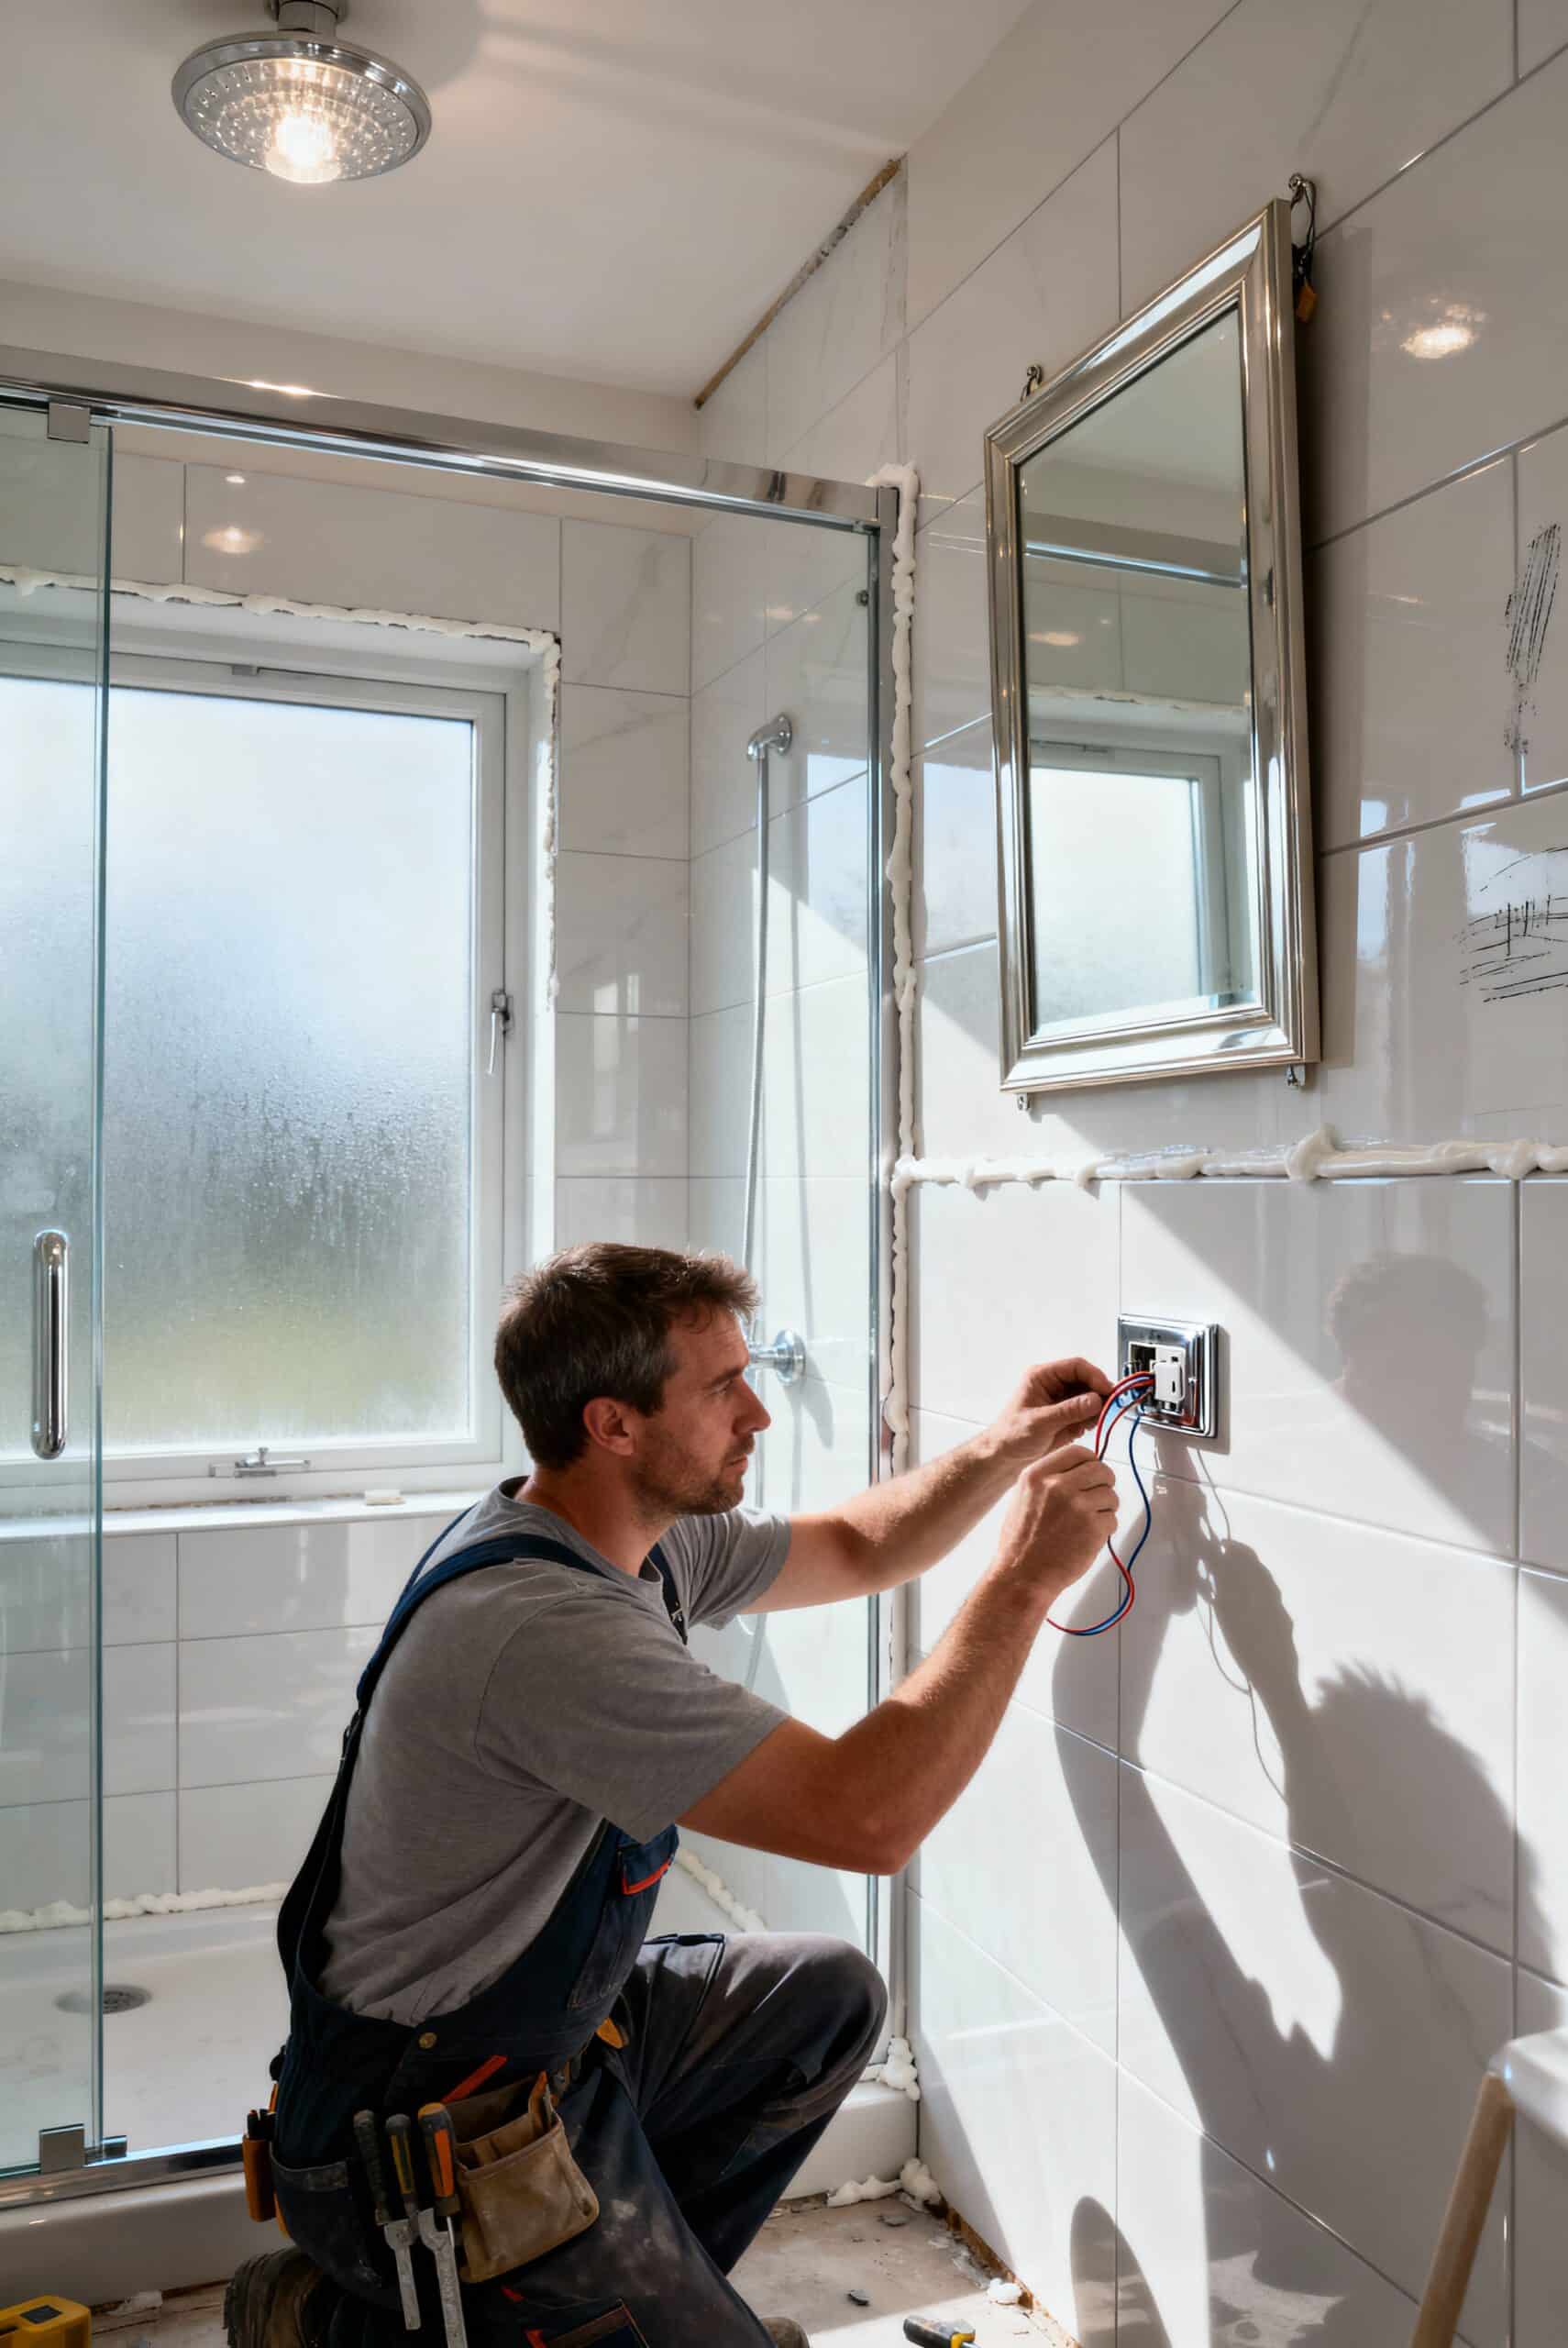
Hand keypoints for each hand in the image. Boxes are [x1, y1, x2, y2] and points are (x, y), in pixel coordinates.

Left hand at [987, 1357, 1114, 1470]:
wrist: (1004, 1457)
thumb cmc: (1011, 1436)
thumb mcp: (1041, 1422)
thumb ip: (1069, 1411)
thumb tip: (1095, 1400)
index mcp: (1042, 1377)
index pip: (1076, 1367)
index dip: (1095, 1376)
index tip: (1107, 1390)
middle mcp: (1054, 1386)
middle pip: (1087, 1381)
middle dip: (1098, 1394)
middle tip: (1109, 1408)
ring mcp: (1062, 1401)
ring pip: (1090, 1397)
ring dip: (1096, 1408)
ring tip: (1092, 1422)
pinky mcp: (1067, 1416)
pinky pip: (1088, 1413)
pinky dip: (1091, 1420)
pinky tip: (1084, 1429)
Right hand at [993, 1440, 1119, 1599]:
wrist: (1021, 1575)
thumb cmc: (1020, 1542)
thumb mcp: (1023, 1497)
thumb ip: (1048, 1479)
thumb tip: (1076, 1470)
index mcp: (1038, 1475)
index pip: (1079, 1452)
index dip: (1090, 1462)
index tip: (1091, 1473)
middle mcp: (1058, 1485)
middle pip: (1101, 1470)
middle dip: (1105, 1483)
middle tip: (1099, 1497)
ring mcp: (1078, 1506)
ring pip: (1111, 1496)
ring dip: (1106, 1509)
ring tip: (1088, 1523)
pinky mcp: (1093, 1527)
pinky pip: (1112, 1519)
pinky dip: (1105, 1529)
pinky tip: (1088, 1538)